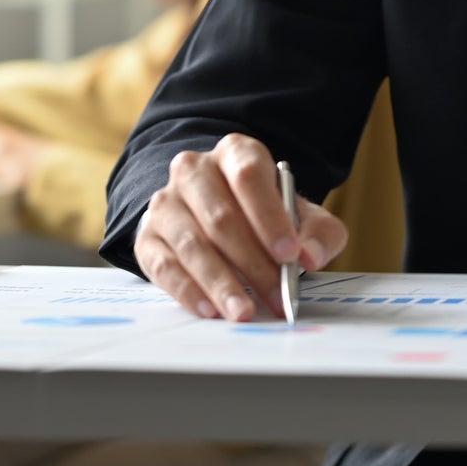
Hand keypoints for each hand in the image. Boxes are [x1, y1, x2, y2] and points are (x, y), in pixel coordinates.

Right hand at [134, 134, 348, 321]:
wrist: (218, 219)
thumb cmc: (268, 217)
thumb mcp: (304, 218)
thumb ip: (319, 234)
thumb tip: (310, 257)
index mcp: (235, 152)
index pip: (249, 176)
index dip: (269, 216)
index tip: (290, 254)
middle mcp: (194, 170)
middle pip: (221, 216)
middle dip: (252, 262)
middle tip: (276, 296)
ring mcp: (166, 202)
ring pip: (192, 244)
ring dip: (220, 283)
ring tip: (243, 312)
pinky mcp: (147, 237)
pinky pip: (164, 266)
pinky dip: (188, 291)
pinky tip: (211, 310)